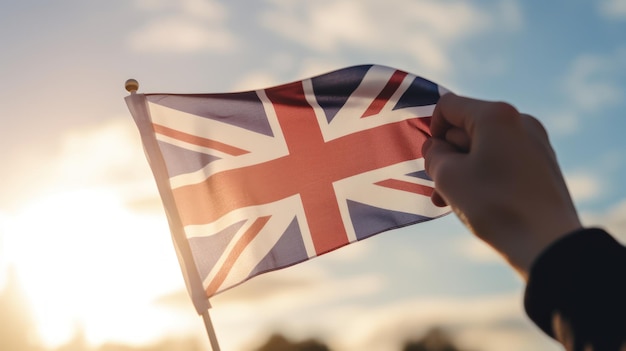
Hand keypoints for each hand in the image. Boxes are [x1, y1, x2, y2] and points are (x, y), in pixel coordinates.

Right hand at [423, 94, 581, 279]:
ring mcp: (536, 143)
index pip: (448, 106)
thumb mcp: (448, 177)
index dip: (432, 132)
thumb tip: (436, 146)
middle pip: (467, 128)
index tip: (433, 162)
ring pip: (484, 148)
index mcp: (496, 115)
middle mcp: (520, 121)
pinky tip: (479, 203)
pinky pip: (503, 161)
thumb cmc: (493, 205)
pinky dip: (485, 176)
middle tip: (440, 190)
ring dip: (463, 170)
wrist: (547, 243)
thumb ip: (433, 154)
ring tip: (453, 202)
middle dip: (448, 157)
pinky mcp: (544, 165)